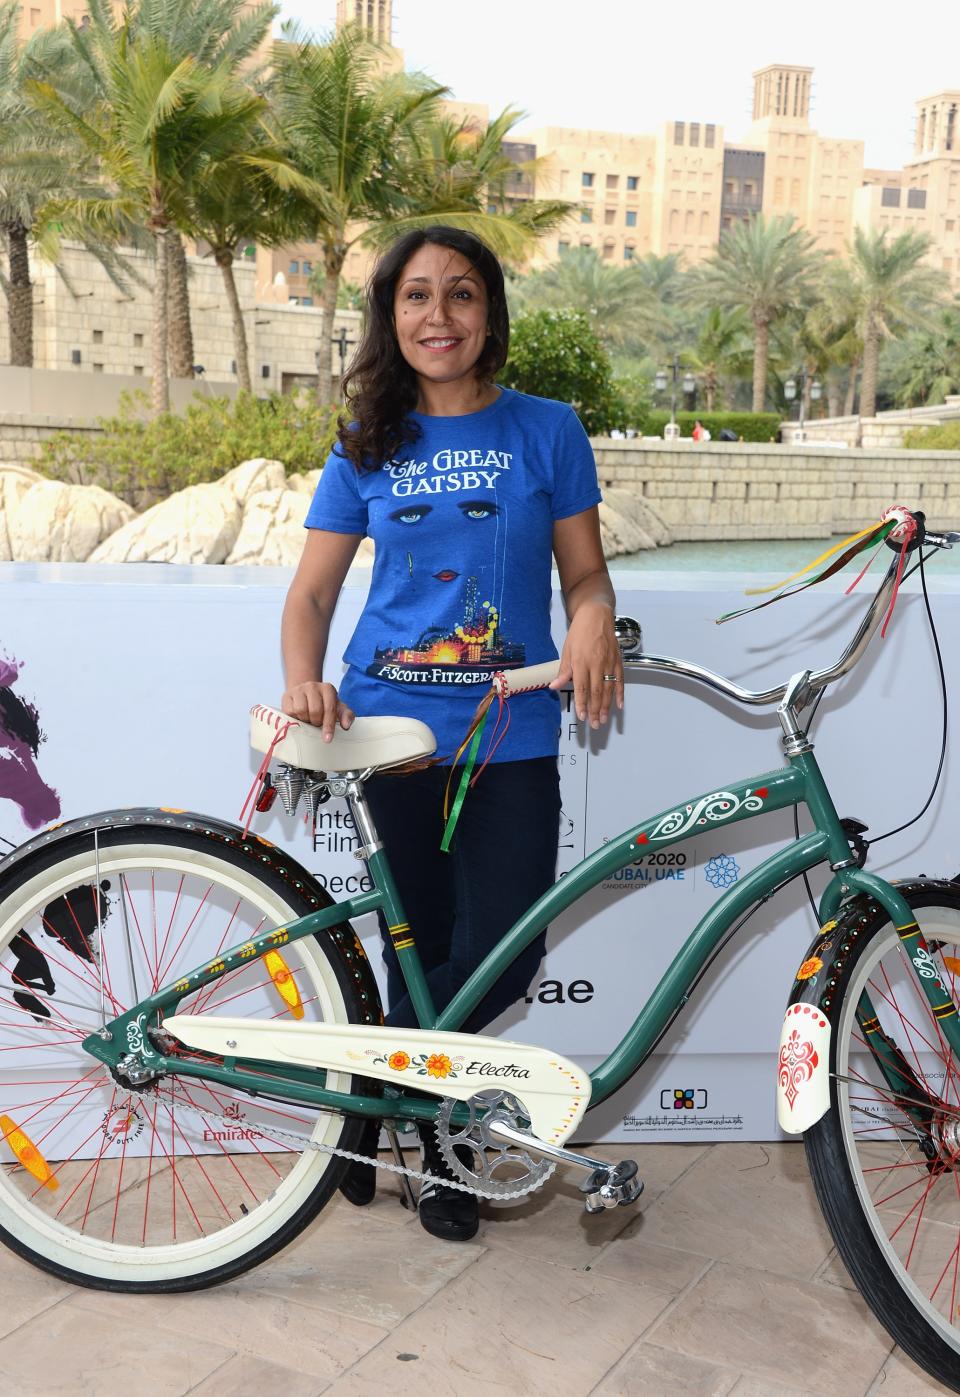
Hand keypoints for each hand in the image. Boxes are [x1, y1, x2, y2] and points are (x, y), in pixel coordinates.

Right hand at [281, 681, 354, 742]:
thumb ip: (346, 716)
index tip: (327, 738)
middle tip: (316, 723)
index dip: (329, 725)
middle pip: (315, 711)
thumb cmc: (323, 704)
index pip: (329, 708)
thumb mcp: (337, 708)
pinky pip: (289, 711)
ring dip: (305, 720)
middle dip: (316, 722)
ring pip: (301, 710)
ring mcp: (298, 690)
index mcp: (328, 689)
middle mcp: (313, 686)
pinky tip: (299, 716)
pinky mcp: (287, 696)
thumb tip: (346, 725)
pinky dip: (295, 718)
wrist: (305, 695)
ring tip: (308, 719)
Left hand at [549, 602, 622, 728]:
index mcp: (581, 661)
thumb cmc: (579, 631)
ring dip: (606, 706)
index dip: (582, 704)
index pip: (582, 688)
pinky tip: (619, 705)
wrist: (596, 615)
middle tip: (594, 724)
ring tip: (604, 719)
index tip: (582, 716)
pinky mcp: (618, 660)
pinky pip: (620, 680)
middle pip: (596, 692)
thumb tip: (554, 686)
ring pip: (609, 689)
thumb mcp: (567, 650)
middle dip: (595, 710)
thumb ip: (563, 671)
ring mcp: (609, 662)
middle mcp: (596, 663)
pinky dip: (620, 693)